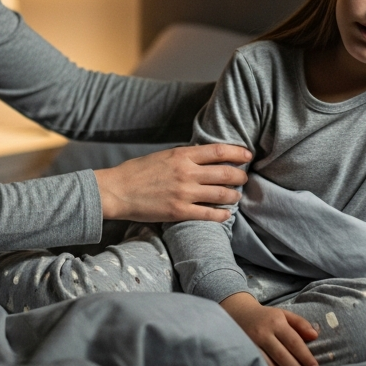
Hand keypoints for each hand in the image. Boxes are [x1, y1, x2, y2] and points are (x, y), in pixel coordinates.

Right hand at [94, 144, 249, 222]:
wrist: (117, 190)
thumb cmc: (137, 172)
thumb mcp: (163, 155)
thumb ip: (184, 156)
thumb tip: (204, 156)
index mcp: (182, 155)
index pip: (219, 151)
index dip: (238, 153)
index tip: (248, 155)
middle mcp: (186, 172)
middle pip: (225, 173)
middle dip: (240, 176)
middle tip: (244, 178)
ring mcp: (184, 193)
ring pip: (221, 195)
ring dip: (233, 196)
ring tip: (236, 197)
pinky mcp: (179, 212)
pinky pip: (208, 214)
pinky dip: (221, 215)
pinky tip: (226, 215)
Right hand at [220, 292, 318, 365]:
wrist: (237, 313)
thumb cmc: (266, 316)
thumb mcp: (284, 314)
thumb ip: (300, 324)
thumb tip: (315, 336)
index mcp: (276, 322)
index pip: (294, 342)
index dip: (305, 356)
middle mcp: (263, 333)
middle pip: (282, 355)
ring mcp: (251, 343)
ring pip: (269, 364)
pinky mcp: (244, 352)